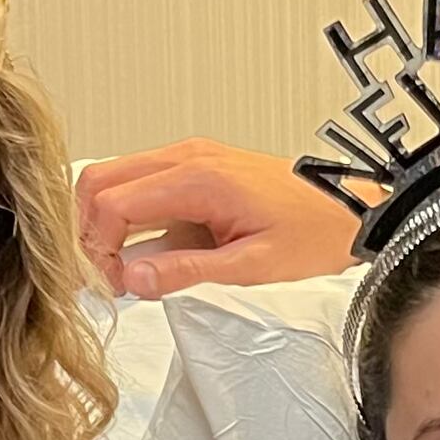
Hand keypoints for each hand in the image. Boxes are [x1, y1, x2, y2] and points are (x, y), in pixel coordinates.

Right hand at [77, 139, 361, 295]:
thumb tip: (133, 279)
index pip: (111, 203)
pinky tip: (146, 251)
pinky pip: (143, 182)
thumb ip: (187, 271)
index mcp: (198, 178)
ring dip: (106, 223)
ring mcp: (191, 156)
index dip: (95, 247)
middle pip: (99, 181)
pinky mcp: (198, 165)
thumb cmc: (314, 233)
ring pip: (116, 179)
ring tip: (125, 269)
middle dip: (88, 231)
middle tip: (105, 277)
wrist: (351, 209)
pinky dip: (129, 214)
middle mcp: (188, 157)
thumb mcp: (252, 266)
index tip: (109, 283)